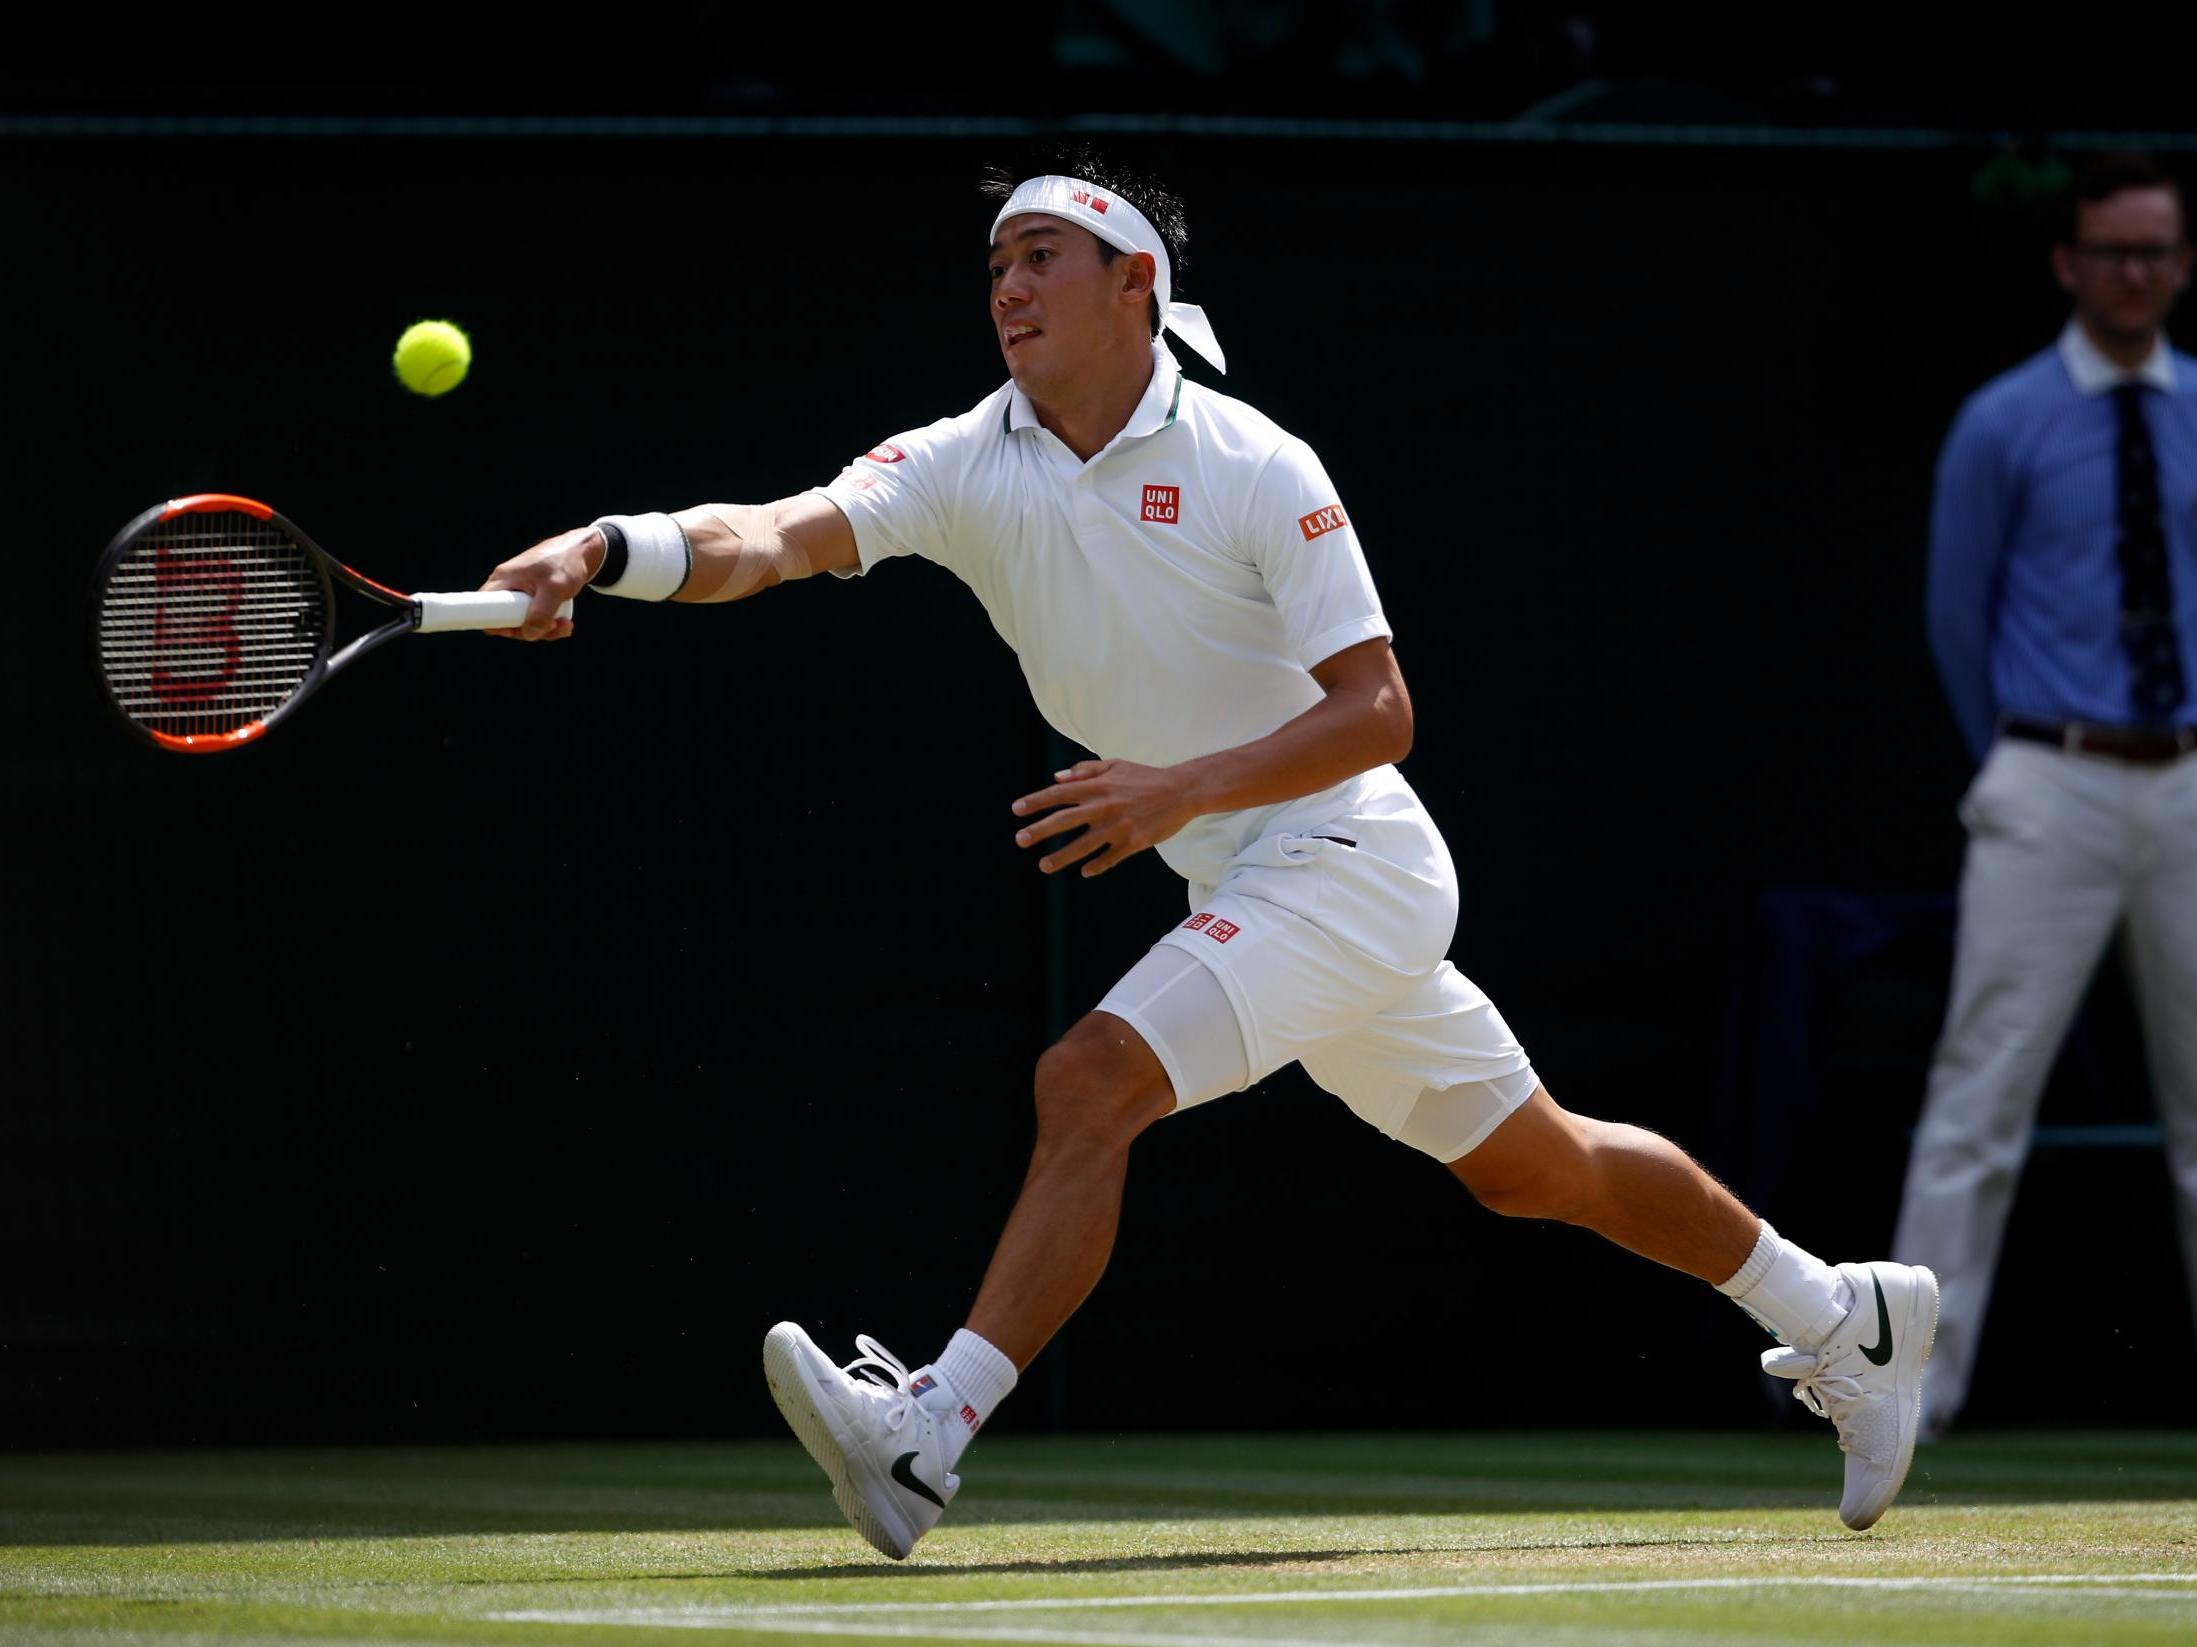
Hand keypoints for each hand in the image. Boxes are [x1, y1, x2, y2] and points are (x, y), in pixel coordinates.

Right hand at [480, 527, 605, 640]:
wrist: (581, 551)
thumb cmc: (565, 562)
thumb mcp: (555, 588)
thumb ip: (542, 613)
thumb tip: (529, 634)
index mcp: (504, 580)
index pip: (482, 608)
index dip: (495, 624)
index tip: (518, 629)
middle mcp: (508, 587)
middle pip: (505, 621)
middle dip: (530, 630)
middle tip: (553, 626)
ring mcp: (520, 593)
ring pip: (523, 623)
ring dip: (545, 630)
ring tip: (566, 624)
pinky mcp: (532, 598)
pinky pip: (534, 618)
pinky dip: (549, 625)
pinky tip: (566, 623)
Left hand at [1011, 759, 1199, 877]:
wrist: (1181, 790)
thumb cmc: (1145, 777)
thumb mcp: (1115, 765)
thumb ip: (1085, 771)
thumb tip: (1056, 778)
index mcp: (1098, 786)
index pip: (1059, 793)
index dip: (1036, 801)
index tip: (1016, 810)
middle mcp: (1104, 806)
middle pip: (1066, 819)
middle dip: (1040, 830)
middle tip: (1020, 839)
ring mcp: (1119, 826)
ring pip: (1084, 845)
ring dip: (1062, 856)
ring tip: (1043, 865)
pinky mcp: (1134, 842)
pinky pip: (1111, 857)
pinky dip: (1097, 865)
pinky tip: (1085, 871)